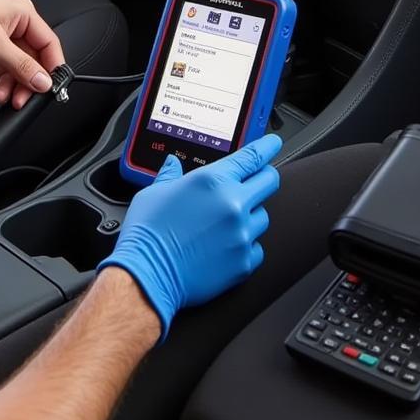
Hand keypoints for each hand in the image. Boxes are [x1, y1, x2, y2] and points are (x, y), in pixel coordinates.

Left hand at [0, 0, 64, 108]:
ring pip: (9, 70)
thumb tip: (43, 81)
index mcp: (22, 14)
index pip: (47, 45)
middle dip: (20, 82)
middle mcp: (12, 25)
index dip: (51, 68)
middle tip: (15, 98)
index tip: (50, 88)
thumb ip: (21, 66)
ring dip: (1, 85)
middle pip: (28, 62)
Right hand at [97, 133, 282, 340]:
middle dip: (263, 178)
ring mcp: (242, 234)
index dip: (267, 147)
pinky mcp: (244, 262)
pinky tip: (224, 246)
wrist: (148, 275)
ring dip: (250, 216)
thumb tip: (173, 165)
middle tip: (251, 183)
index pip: (253, 156)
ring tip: (224, 224)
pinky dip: (245, 245)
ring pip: (263, 216)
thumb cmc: (148, 234)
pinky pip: (257, 248)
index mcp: (213, 181)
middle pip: (269, 181)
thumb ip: (170, 175)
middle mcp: (233, 204)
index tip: (272, 144)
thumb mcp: (155, 193)